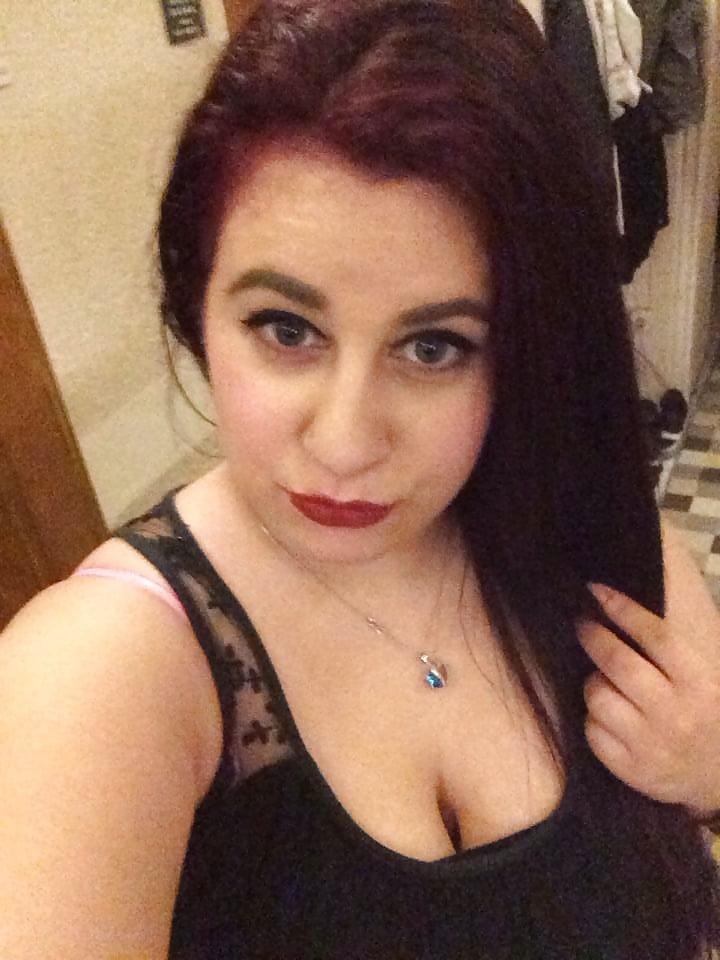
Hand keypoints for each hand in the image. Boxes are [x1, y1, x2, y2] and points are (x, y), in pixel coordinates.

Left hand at [577, 581, 719, 815]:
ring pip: (598, 696)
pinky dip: (593, 718)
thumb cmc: (705, 711)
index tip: (596, 590)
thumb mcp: (702, 676)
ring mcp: (652, 746)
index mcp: (700, 684)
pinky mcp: (631, 770)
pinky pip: (592, 731)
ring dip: (594, 682)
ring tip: (604, 682)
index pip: (656, 637)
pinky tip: (608, 716)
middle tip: (583, 625)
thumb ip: (670, 647)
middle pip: (619, 664)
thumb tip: (620, 602)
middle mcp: (677, 715)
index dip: (622, 609)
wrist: (718, 776)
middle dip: (593, 637)